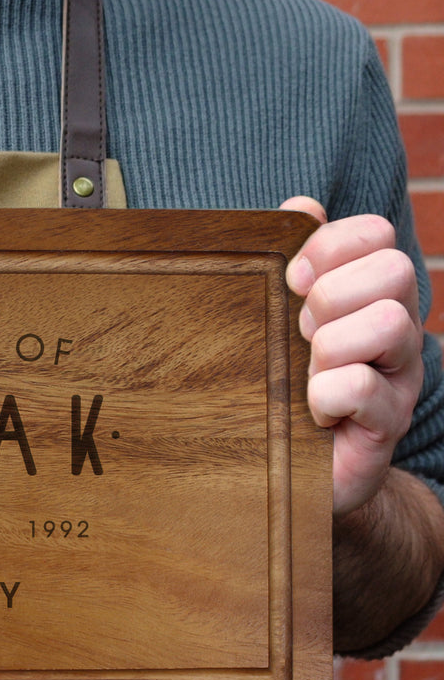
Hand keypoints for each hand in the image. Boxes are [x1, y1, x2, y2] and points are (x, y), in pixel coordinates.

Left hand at [282, 196, 423, 514]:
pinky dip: (327, 397)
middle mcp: (396, 330)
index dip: (327, 248)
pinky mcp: (386, 425)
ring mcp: (398, 377)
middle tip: (302, 336)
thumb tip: (302, 205)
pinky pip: (362, 388)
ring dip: (331, 348)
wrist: (295, 474)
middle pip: (393, 270)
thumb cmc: (285, 390)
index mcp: (369, 296)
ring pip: (387, 323)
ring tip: (309, 376)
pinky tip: (314, 415)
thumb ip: (294, 265)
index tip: (290, 283)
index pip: (374, 234)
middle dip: (330, 297)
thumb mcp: (282, 324)